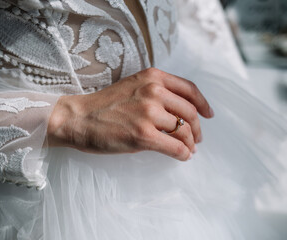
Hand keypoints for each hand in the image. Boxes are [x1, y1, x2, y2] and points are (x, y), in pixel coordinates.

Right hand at [47, 68, 213, 160]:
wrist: (78, 118)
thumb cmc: (103, 105)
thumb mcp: (133, 86)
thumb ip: (156, 92)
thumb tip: (180, 113)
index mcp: (153, 77)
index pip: (189, 89)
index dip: (203, 104)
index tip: (208, 115)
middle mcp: (154, 91)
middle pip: (190, 112)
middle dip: (197, 128)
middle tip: (198, 138)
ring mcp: (149, 113)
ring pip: (184, 130)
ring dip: (191, 143)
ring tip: (189, 149)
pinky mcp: (143, 135)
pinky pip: (175, 147)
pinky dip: (183, 153)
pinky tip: (182, 156)